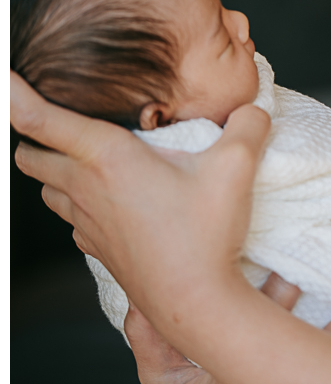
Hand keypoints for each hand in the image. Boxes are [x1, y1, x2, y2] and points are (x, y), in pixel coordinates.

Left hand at [11, 70, 270, 343]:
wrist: (196, 304)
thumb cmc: (206, 235)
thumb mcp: (236, 166)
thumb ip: (247, 124)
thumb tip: (252, 108)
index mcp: (108, 158)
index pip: (43, 121)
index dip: (15, 96)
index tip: (4, 78)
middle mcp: (86, 188)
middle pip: (31, 156)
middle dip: (32, 133)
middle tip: (52, 115)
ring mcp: (87, 222)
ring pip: (45, 189)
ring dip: (52, 169)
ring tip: (78, 154)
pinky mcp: (97, 248)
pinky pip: (70, 217)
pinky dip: (74, 201)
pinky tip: (104, 198)